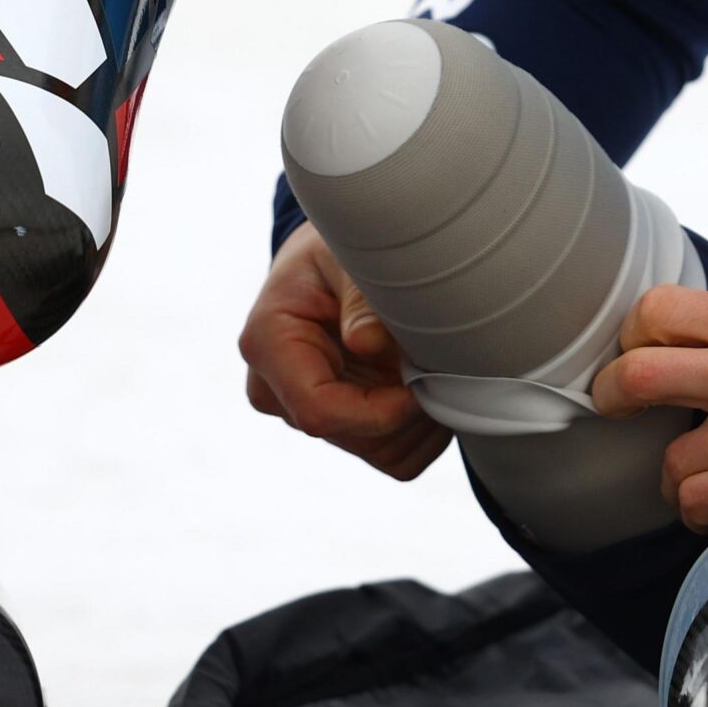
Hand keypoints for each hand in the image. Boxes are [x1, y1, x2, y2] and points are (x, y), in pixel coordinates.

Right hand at [239, 221, 453, 479]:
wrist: (328, 262)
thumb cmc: (337, 250)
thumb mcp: (349, 255)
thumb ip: (360, 298)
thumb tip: (366, 343)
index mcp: (267, 344)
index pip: (319, 411)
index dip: (380, 412)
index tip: (421, 384)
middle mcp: (275, 389)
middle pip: (355, 436)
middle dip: (408, 409)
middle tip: (440, 363)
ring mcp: (304, 412)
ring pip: (380, 452)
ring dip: (420, 419)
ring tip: (433, 366)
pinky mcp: (336, 426)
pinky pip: (392, 456)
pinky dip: (421, 429)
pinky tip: (426, 383)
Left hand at [590, 286, 707, 532]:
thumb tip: (675, 341)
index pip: (661, 308)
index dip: (632, 333)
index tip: (635, 351)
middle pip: (638, 376)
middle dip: (610, 395)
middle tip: (612, 405)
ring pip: (668, 461)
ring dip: (674, 473)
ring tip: (699, 473)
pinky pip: (696, 503)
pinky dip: (699, 510)